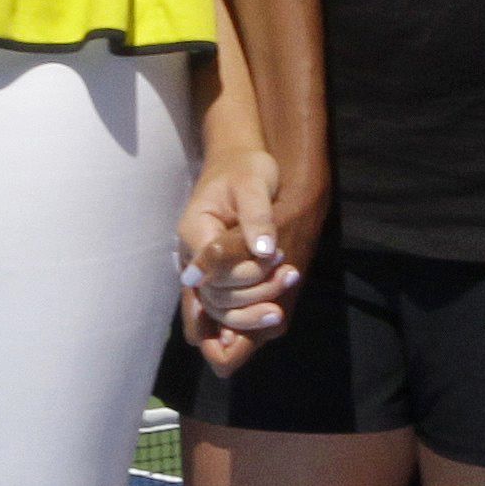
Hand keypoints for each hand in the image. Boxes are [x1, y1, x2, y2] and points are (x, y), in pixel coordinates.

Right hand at [177, 140, 315, 373]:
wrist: (238, 166)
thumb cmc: (245, 170)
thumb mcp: (253, 183)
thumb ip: (256, 217)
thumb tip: (263, 251)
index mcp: (195, 230)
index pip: (214, 269)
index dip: (247, 271)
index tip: (278, 255)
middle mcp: (192, 256)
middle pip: (217, 294)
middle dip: (256, 292)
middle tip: (291, 273)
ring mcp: (202, 270)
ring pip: (219, 308)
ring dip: (254, 309)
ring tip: (288, 284)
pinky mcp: (217, 277)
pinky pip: (222, 308)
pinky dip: (243, 318)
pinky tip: (266, 318)